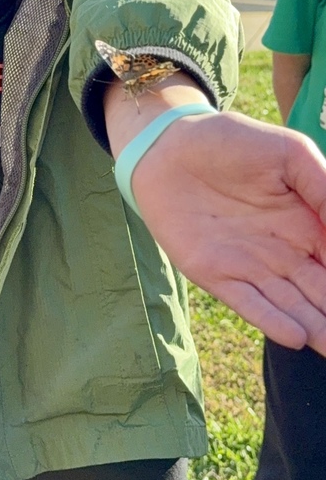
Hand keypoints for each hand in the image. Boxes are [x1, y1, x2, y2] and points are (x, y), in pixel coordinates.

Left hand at [132, 110, 325, 352]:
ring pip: (294, 306)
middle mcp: (285, 253)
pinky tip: (297, 337)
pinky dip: (272, 320)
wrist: (168, 146)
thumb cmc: (231, 143)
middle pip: (323, 293)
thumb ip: (324, 186)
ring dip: (317, 328)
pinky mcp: (216, 273)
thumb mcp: (289, 154)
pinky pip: (249, 303)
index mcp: (307, 225)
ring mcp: (251, 266)